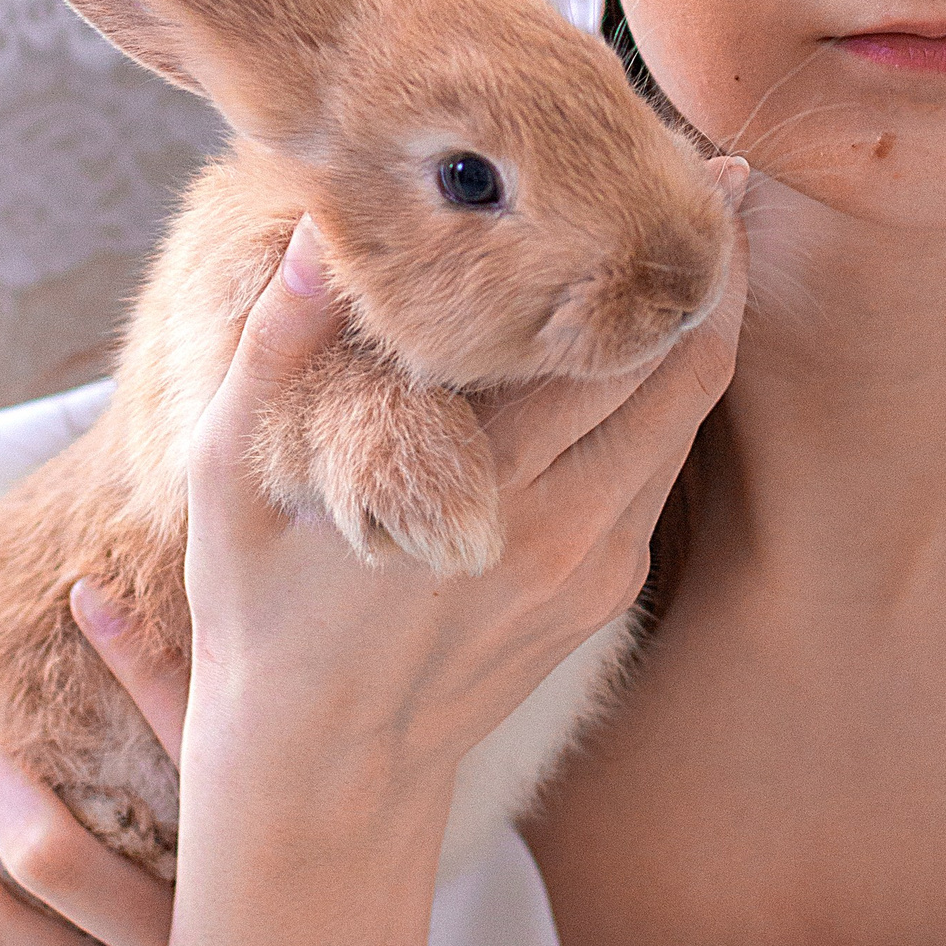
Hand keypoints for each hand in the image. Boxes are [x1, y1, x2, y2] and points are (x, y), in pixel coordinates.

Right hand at [0, 167, 747, 945]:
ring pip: (681, 421)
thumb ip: (277, 353)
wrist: (321, 776)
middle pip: (675, 369)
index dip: (648, 252)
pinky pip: (656, 475)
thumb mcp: (232, 481)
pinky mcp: (603, 597)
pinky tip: (646, 350)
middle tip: (713, 180)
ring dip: (698, 334)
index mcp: (475, 479)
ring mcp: (591, 566)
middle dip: (703, 272)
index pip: (601, 341)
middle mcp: (557, 523)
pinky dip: (665, 404)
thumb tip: (315, 242)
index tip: (668, 169)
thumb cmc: (261, 614)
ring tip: (701, 244)